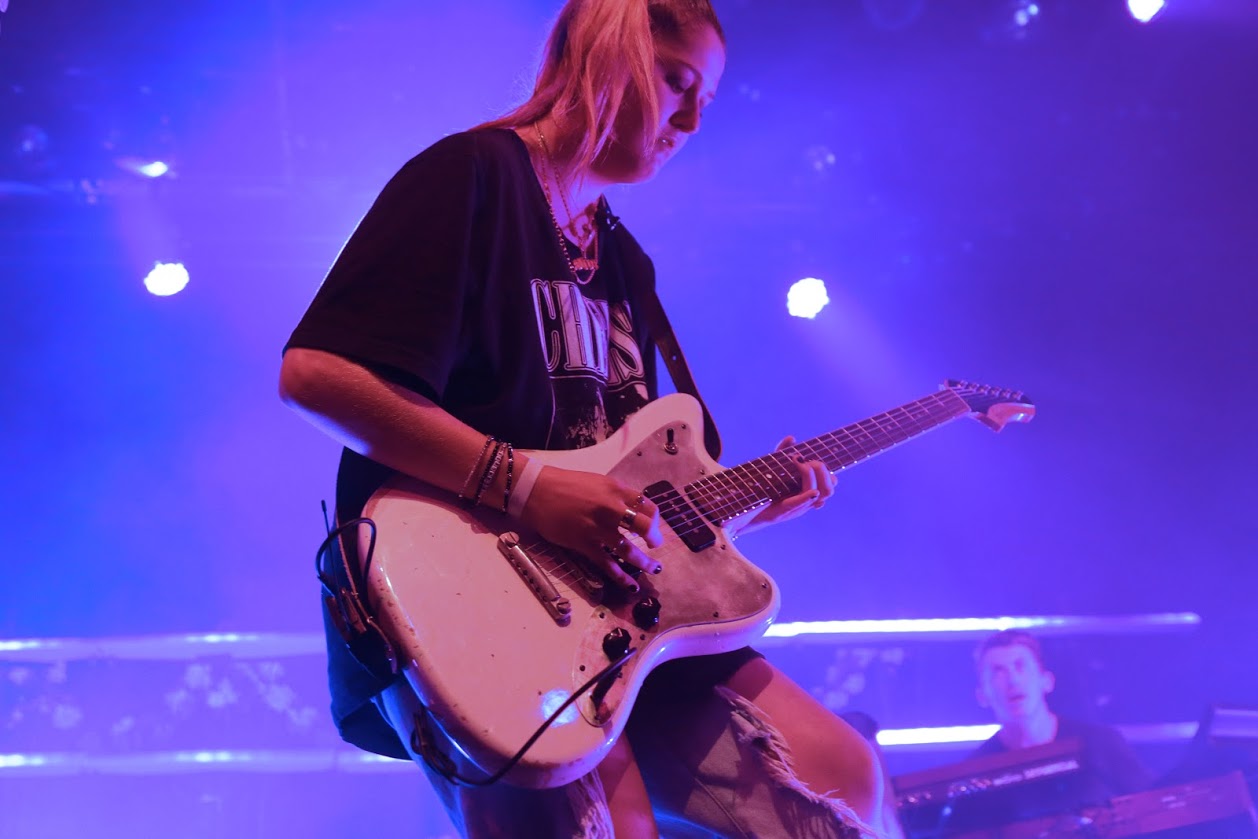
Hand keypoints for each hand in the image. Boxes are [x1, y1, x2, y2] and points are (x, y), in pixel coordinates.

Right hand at [520, 465, 663, 589]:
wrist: (536, 491)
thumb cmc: (565, 485)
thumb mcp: (597, 482)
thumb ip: (616, 495)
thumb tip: (631, 510)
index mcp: (615, 490)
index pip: (647, 506)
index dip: (654, 519)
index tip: (652, 526)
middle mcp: (611, 508)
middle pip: (644, 526)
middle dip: (654, 539)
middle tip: (655, 546)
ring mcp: (597, 528)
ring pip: (629, 550)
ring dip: (644, 562)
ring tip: (653, 568)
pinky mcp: (584, 544)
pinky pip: (608, 564)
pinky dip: (621, 576)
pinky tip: (631, 585)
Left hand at [739, 435, 835, 533]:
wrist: (745, 509)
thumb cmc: (763, 488)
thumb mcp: (774, 468)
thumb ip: (783, 452)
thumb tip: (792, 438)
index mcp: (807, 492)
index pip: (831, 483)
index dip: (827, 472)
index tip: (811, 459)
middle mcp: (805, 502)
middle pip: (829, 489)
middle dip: (822, 471)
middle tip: (806, 461)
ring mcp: (797, 508)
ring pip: (820, 494)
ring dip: (812, 476)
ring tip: (800, 463)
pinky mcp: (783, 511)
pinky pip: (801, 503)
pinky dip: (807, 496)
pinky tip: (811, 489)